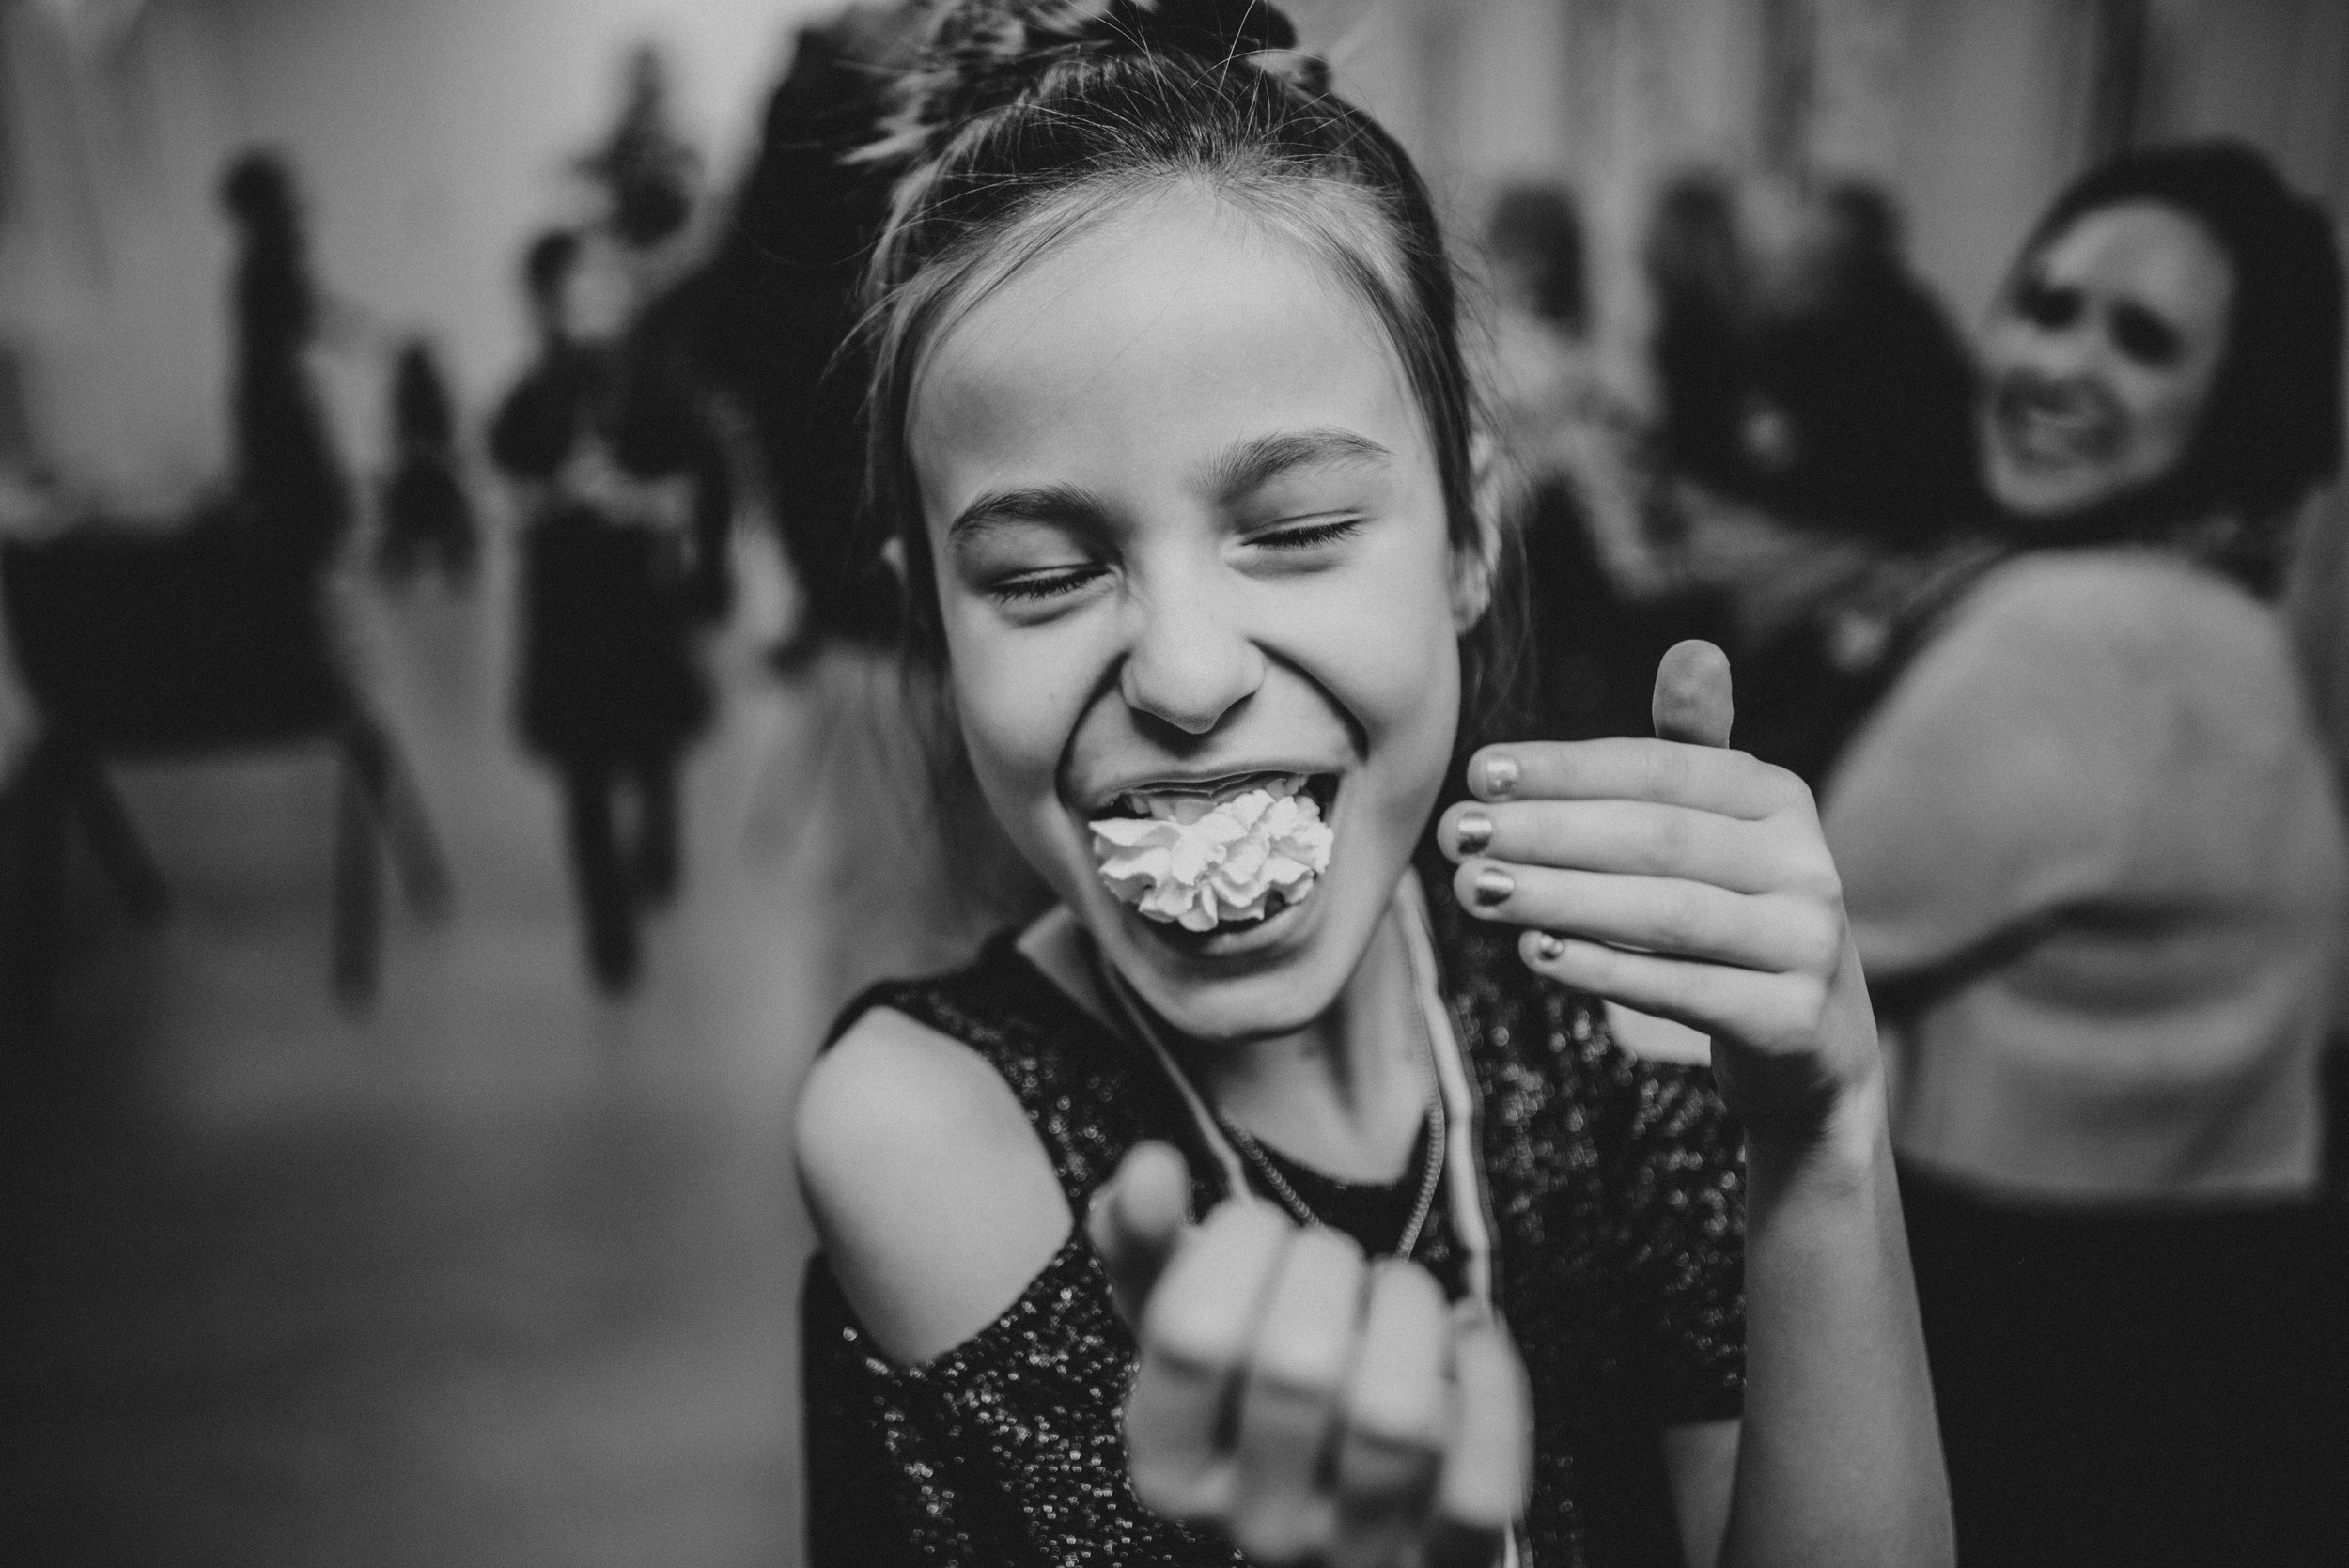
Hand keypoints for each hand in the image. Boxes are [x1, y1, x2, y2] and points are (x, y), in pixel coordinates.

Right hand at [1088, 1143, 1529, 1567]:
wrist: (1341, 1494)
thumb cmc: (1251, 1383)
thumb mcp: (1182, 1318)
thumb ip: (1145, 1244)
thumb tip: (1147, 1170)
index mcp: (1169, 1466)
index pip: (1195, 1334)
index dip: (1238, 1246)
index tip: (1256, 1227)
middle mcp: (1255, 1525)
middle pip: (1300, 1367)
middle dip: (1329, 1268)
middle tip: (1331, 1260)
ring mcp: (1354, 1551)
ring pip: (1397, 1421)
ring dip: (1409, 1314)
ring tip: (1397, 1291)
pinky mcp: (1447, 1559)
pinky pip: (1482, 1480)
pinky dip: (1489, 1388)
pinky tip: (1467, 1339)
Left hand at [1437, 640, 1881, 1158]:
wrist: (1811, 1046)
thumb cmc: (1738, 914)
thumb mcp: (1724, 829)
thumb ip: (1693, 748)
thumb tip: (1691, 647)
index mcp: (1779, 800)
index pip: (1660, 770)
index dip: (1566, 769)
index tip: (1478, 772)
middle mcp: (1807, 864)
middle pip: (1658, 838)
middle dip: (1547, 832)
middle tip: (1456, 834)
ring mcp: (1807, 945)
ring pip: (1667, 914)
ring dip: (1560, 898)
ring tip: (1477, 890)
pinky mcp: (1792, 1021)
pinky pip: (1684, 990)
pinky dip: (1605, 971)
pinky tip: (1534, 953)